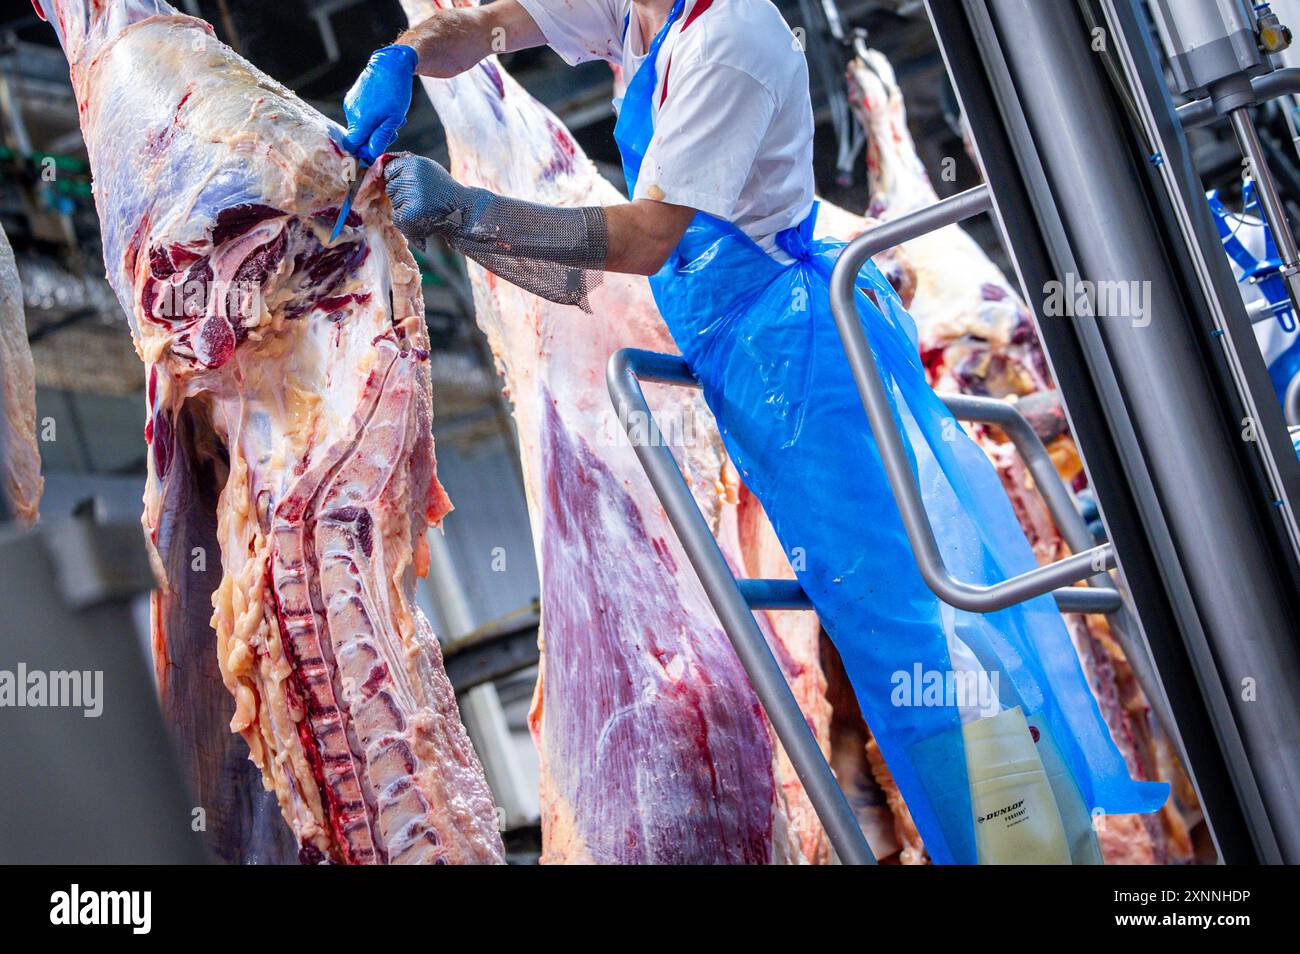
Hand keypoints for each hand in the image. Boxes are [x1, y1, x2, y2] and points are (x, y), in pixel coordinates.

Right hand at [342, 45, 417, 164]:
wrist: (389, 65)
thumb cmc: (395, 92)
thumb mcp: (394, 119)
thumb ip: (381, 138)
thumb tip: (371, 154)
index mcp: (360, 120)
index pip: (353, 146)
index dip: (363, 152)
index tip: (376, 149)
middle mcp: (350, 112)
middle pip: (358, 137)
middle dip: (374, 138)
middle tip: (392, 131)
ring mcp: (350, 104)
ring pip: (360, 126)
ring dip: (376, 126)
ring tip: (392, 116)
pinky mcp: (352, 97)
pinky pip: (360, 115)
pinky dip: (371, 116)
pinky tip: (383, 108)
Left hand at [384, 153, 465, 242]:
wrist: (462, 211)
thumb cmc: (443, 190)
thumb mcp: (427, 169)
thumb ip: (406, 165)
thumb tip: (378, 164)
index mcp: (415, 164)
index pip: (389, 170)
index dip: (399, 179)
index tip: (413, 186)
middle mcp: (412, 178)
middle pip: (390, 188)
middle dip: (402, 194)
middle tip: (423, 198)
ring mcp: (410, 197)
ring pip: (394, 203)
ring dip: (406, 208)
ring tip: (425, 208)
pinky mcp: (409, 215)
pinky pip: (397, 217)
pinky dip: (407, 221)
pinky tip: (423, 218)